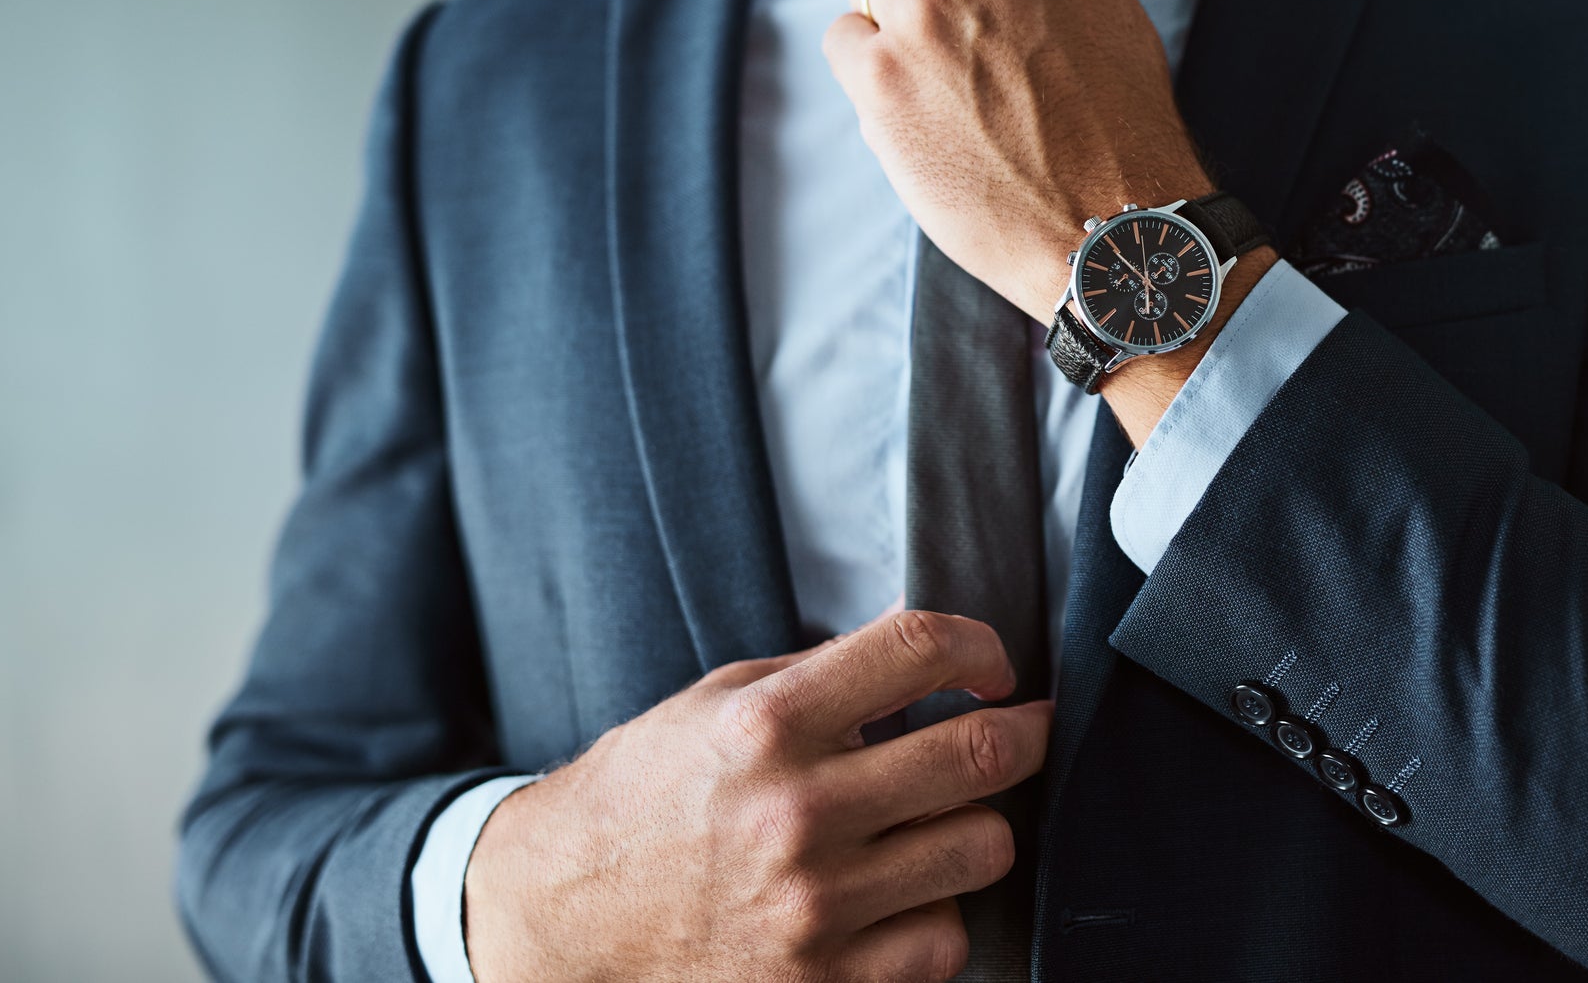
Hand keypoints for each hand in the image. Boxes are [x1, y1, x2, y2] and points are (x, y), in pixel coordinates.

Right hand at [463, 611, 1053, 982]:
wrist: (563, 918)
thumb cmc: (646, 797)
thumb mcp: (716, 703)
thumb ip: (824, 674)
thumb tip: (929, 646)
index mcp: (769, 724)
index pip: (921, 649)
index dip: (982, 649)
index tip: (992, 667)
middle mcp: (798, 811)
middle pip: (980, 753)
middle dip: (1024, 733)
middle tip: (1022, 731)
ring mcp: (815, 905)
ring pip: (982, 849)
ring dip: (980, 828)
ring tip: (949, 820)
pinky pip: (944, 940)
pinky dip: (937, 915)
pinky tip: (905, 895)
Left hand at [825, 0, 1212, 323]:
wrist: (1109, 229)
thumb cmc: (1122, 140)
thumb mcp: (1111, 21)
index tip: (957, 4)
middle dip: (928, 5)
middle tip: (958, 74)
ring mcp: (928, 12)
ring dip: (890, 32)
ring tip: (935, 97)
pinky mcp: (880, 72)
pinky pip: (843, 41)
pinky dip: (863, 74)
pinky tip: (908, 117)